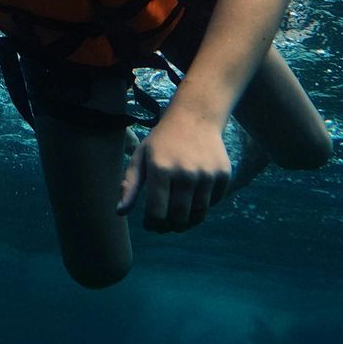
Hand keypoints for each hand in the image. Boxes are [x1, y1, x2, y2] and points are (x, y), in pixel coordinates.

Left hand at [117, 111, 230, 232]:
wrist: (195, 116)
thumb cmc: (162, 141)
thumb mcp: (141, 157)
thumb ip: (130, 186)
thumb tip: (120, 212)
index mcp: (161, 169)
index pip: (157, 213)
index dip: (152, 225)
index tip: (151, 224)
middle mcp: (185, 173)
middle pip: (178, 217)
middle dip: (170, 227)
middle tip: (165, 225)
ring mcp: (207, 174)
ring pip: (198, 214)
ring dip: (187, 222)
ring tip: (179, 218)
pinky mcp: (223, 174)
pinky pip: (213, 203)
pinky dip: (203, 206)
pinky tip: (194, 198)